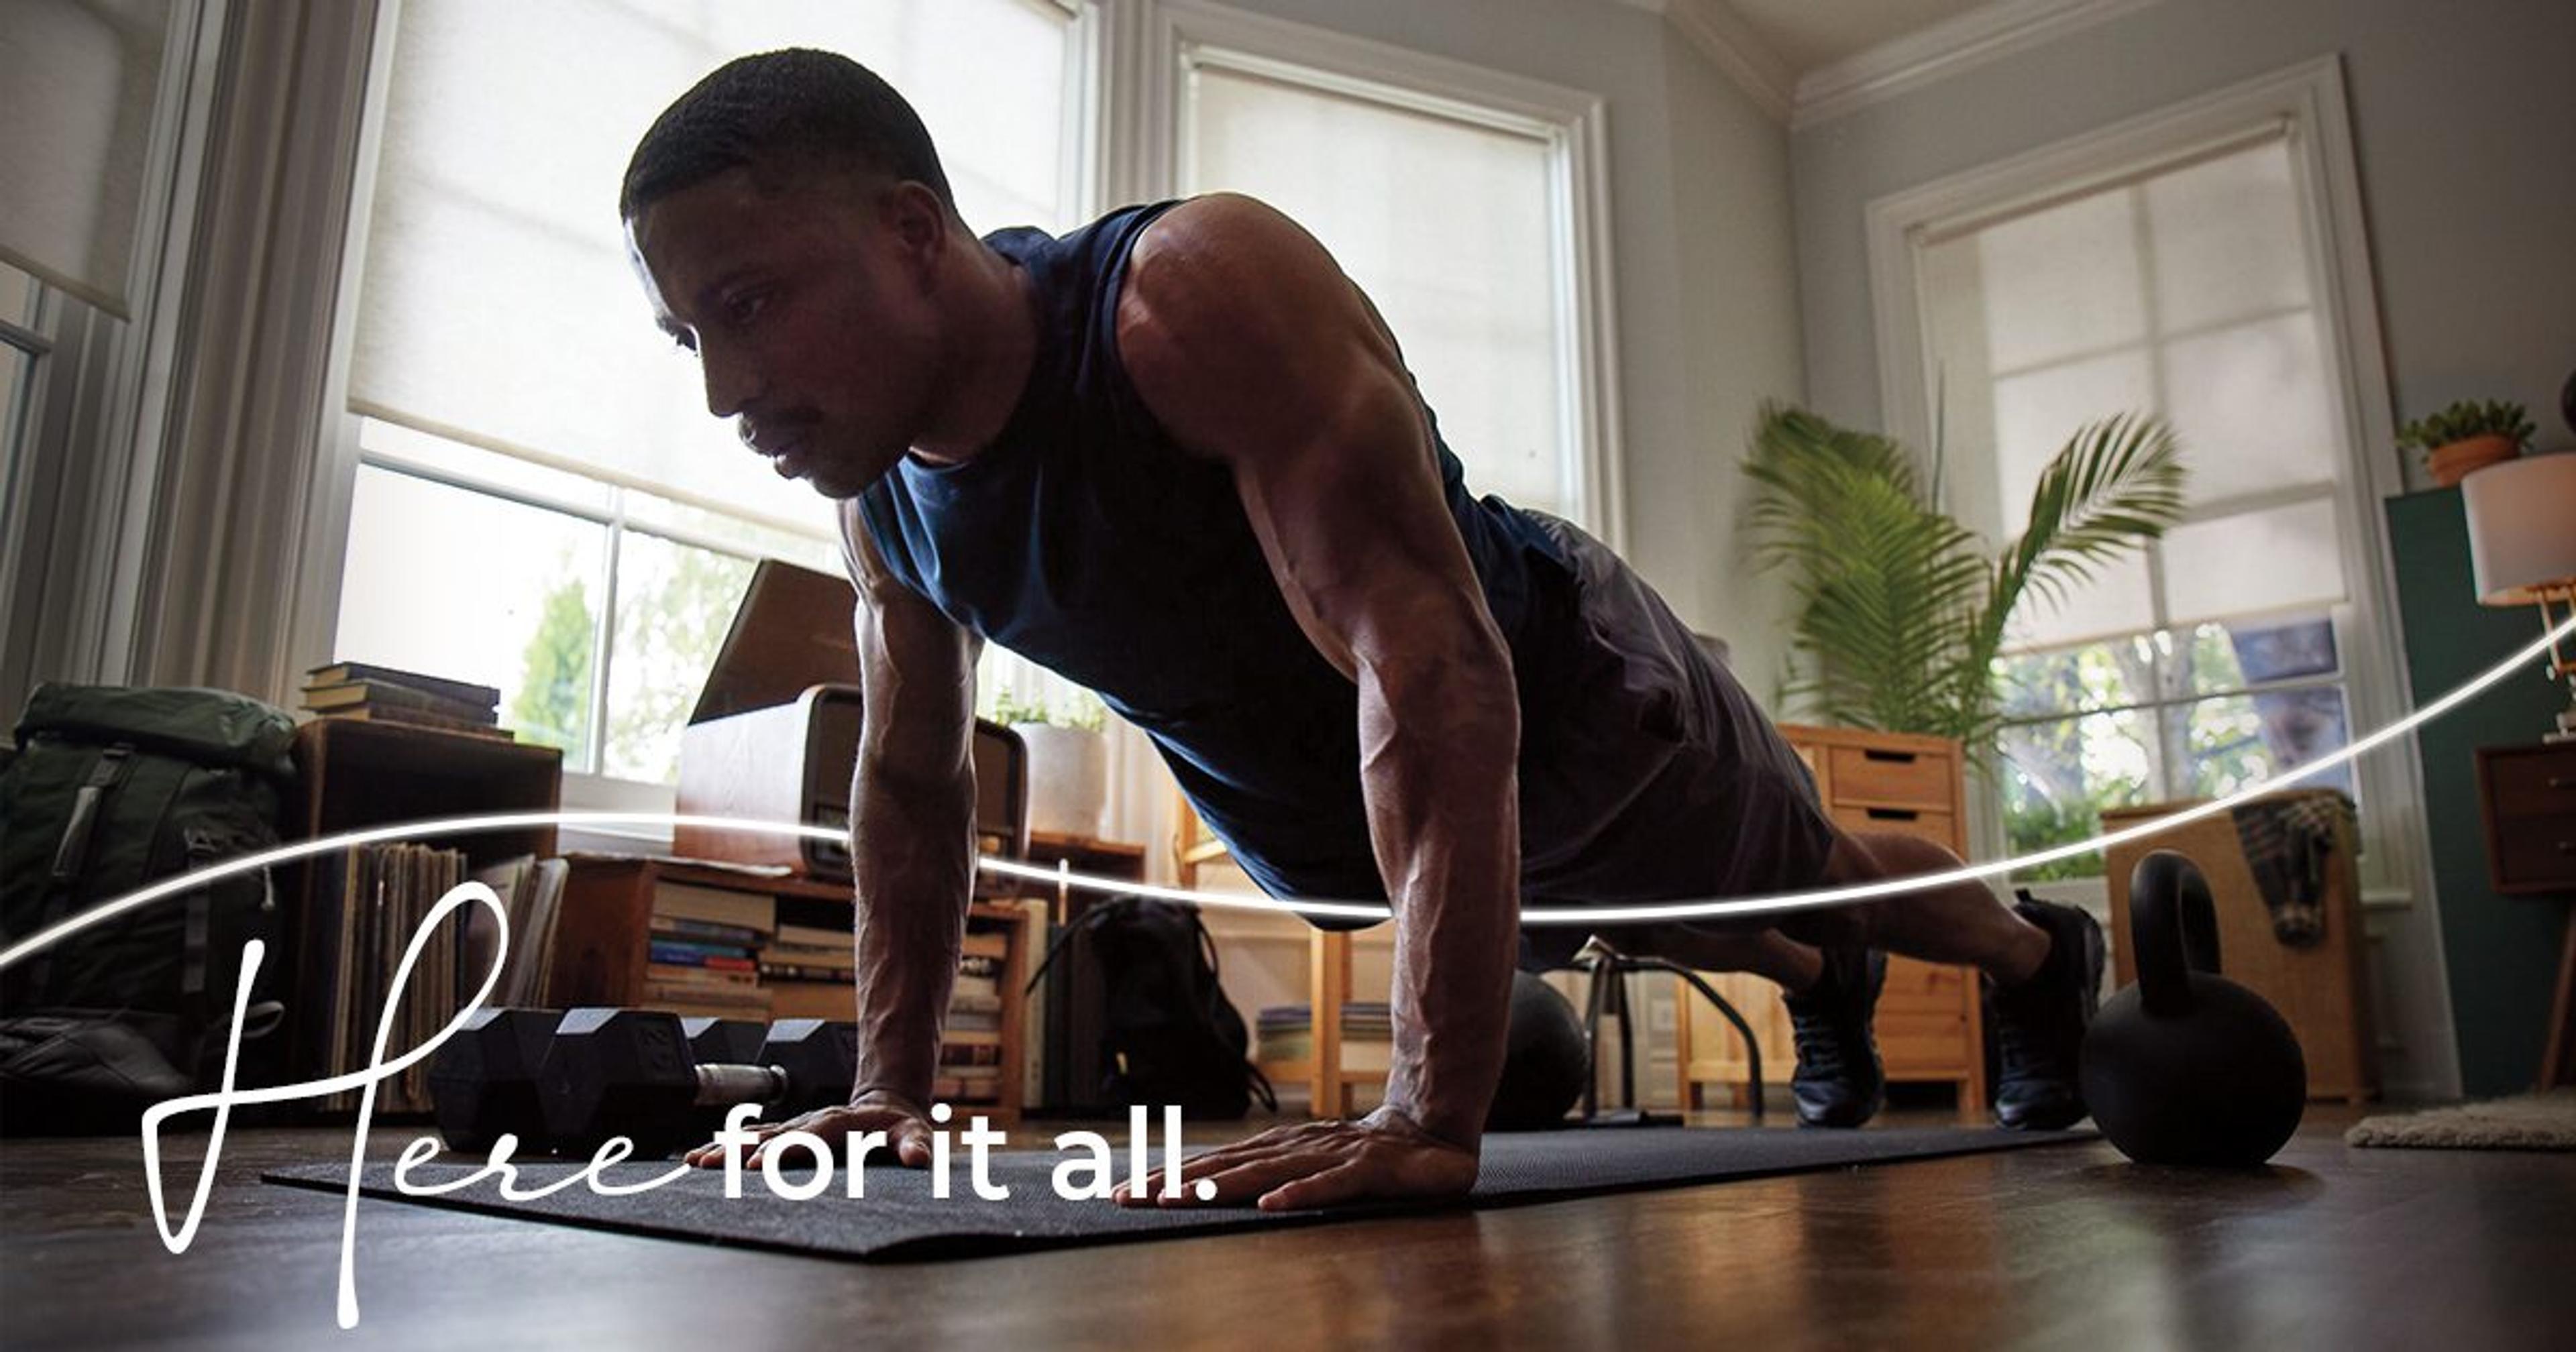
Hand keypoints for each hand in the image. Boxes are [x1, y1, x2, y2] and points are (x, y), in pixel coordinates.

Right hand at [680, 1089, 934, 1169]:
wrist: (886, 1103)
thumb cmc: (898, 1126)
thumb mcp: (914, 1133)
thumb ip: (915, 1144)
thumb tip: (919, 1157)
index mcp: (838, 1123)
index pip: (807, 1137)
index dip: (783, 1150)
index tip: (759, 1164)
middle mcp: (811, 1122)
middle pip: (772, 1135)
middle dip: (741, 1149)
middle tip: (714, 1163)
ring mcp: (795, 1126)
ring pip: (755, 1135)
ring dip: (726, 1148)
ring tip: (696, 1161)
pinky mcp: (785, 1132)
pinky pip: (751, 1137)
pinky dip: (724, 1146)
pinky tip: (698, 1157)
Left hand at [1113, 1107, 1476, 1211]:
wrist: (1432, 1134)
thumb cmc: (1368, 1160)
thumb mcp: (1314, 1170)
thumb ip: (1277, 1180)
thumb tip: (1228, 1199)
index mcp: (1278, 1151)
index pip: (1214, 1166)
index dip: (1167, 1179)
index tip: (1123, 1194)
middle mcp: (1294, 1149)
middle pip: (1223, 1167)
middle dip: (1170, 1182)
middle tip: (1123, 1198)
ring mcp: (1328, 1156)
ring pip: (1263, 1174)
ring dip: (1215, 1187)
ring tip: (1173, 1199)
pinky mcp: (1364, 1169)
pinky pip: (1327, 1185)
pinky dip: (1299, 1194)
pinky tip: (1269, 1206)